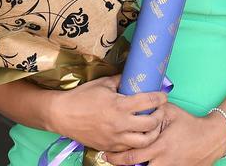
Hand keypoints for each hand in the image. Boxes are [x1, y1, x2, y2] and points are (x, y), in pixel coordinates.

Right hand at [47, 75, 166, 153]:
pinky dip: (137, 142)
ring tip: (152, 126)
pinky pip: (130, 148)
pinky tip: (136, 134)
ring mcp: (115, 138)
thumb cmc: (81, 97)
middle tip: (159, 110)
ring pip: (144, 142)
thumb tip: (133, 76)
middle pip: (151, 124)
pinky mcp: (109, 147)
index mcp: (120, 105)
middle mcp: (120, 124)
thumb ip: (120, 80)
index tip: (163, 95)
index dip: (160, 97)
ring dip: (152, 133)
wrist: (62, 115)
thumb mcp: (102, 83)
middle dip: (160, 116)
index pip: (148, 101)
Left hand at [103, 102, 225, 165]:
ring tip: (122, 163)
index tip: (106, 153)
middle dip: (119, 165)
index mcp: (159, 146)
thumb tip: (138, 104)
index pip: (132, 156)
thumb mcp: (171, 113)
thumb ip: (154, 110)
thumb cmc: (190, 124)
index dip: (116, 157)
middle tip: (109, 159)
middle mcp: (163, 160)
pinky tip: (142, 164)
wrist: (211, 139)